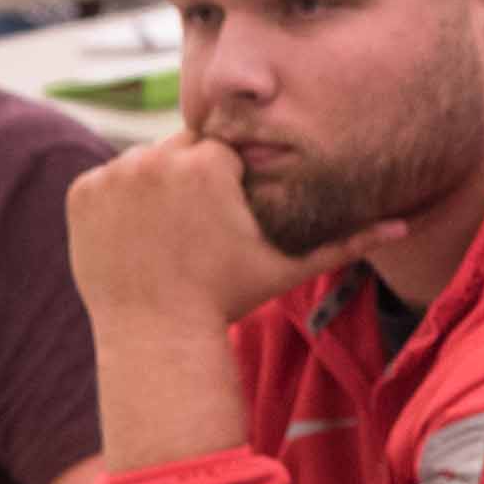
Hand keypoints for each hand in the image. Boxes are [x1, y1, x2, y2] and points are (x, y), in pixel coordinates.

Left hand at [66, 132, 404, 333]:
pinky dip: (117, 201)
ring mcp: (112, 174)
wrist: (155, 332)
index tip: (225, 214)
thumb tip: (402, 225)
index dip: (227, 180)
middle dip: (190, 178)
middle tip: (195, 225)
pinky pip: (106, 181)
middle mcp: (155, 158)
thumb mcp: (287, 265)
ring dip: (153, 186)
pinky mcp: (81, 192)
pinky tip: (136, 235)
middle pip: (180, 151)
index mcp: (208, 162)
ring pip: (143, 164)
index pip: (222, 150)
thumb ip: (345, 240)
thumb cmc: (227, 297)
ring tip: (167, 231)